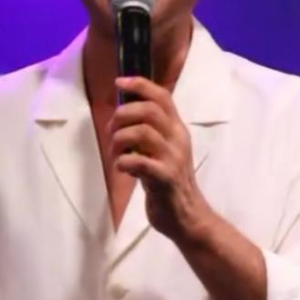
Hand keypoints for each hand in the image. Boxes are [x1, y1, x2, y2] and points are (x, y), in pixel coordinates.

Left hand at [109, 76, 211, 242]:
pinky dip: (123, 162)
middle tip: (111, 131)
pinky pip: (140, 162)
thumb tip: (123, 113)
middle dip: (123, 115)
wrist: (187, 216)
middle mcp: (178, 139)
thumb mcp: (164, 150)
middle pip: (149, 110)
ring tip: (114, 154)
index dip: (139, 85)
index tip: (119, 82)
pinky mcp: (165, 178)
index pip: (162, 97)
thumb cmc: (168, 181)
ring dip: (119, 139)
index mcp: (177, 129)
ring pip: (142, 132)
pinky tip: (122, 168)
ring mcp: (173, 158)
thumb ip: (150, 132)